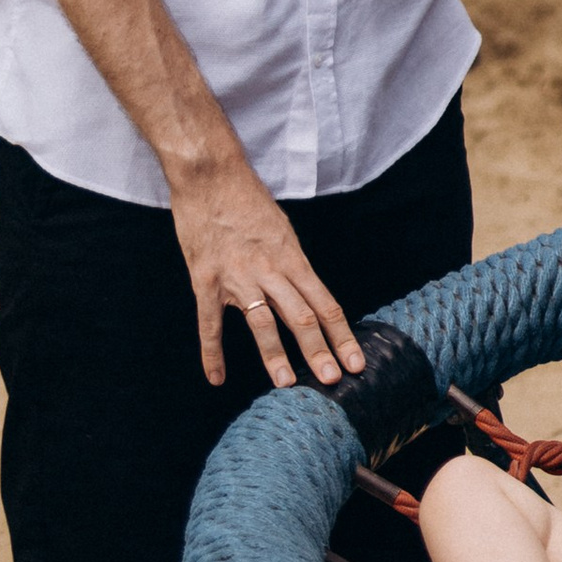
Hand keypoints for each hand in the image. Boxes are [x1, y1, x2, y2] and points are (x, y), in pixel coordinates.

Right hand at [172, 155, 369, 388]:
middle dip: (318, 351)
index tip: (355, 362)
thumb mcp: (282, 230)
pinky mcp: (205, 279)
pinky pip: (210, 323)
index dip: (341, 335)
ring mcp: (237, 276)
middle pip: (301, 317)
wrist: (210, 176)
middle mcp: (270, 269)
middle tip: (332, 381)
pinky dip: (212, 353)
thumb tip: (305, 296)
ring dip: (276, 356)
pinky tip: (216, 377)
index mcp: (292, 258)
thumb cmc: (248, 201)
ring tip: (288, 385)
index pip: (324, 304)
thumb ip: (291, 265)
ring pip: (262, 323)